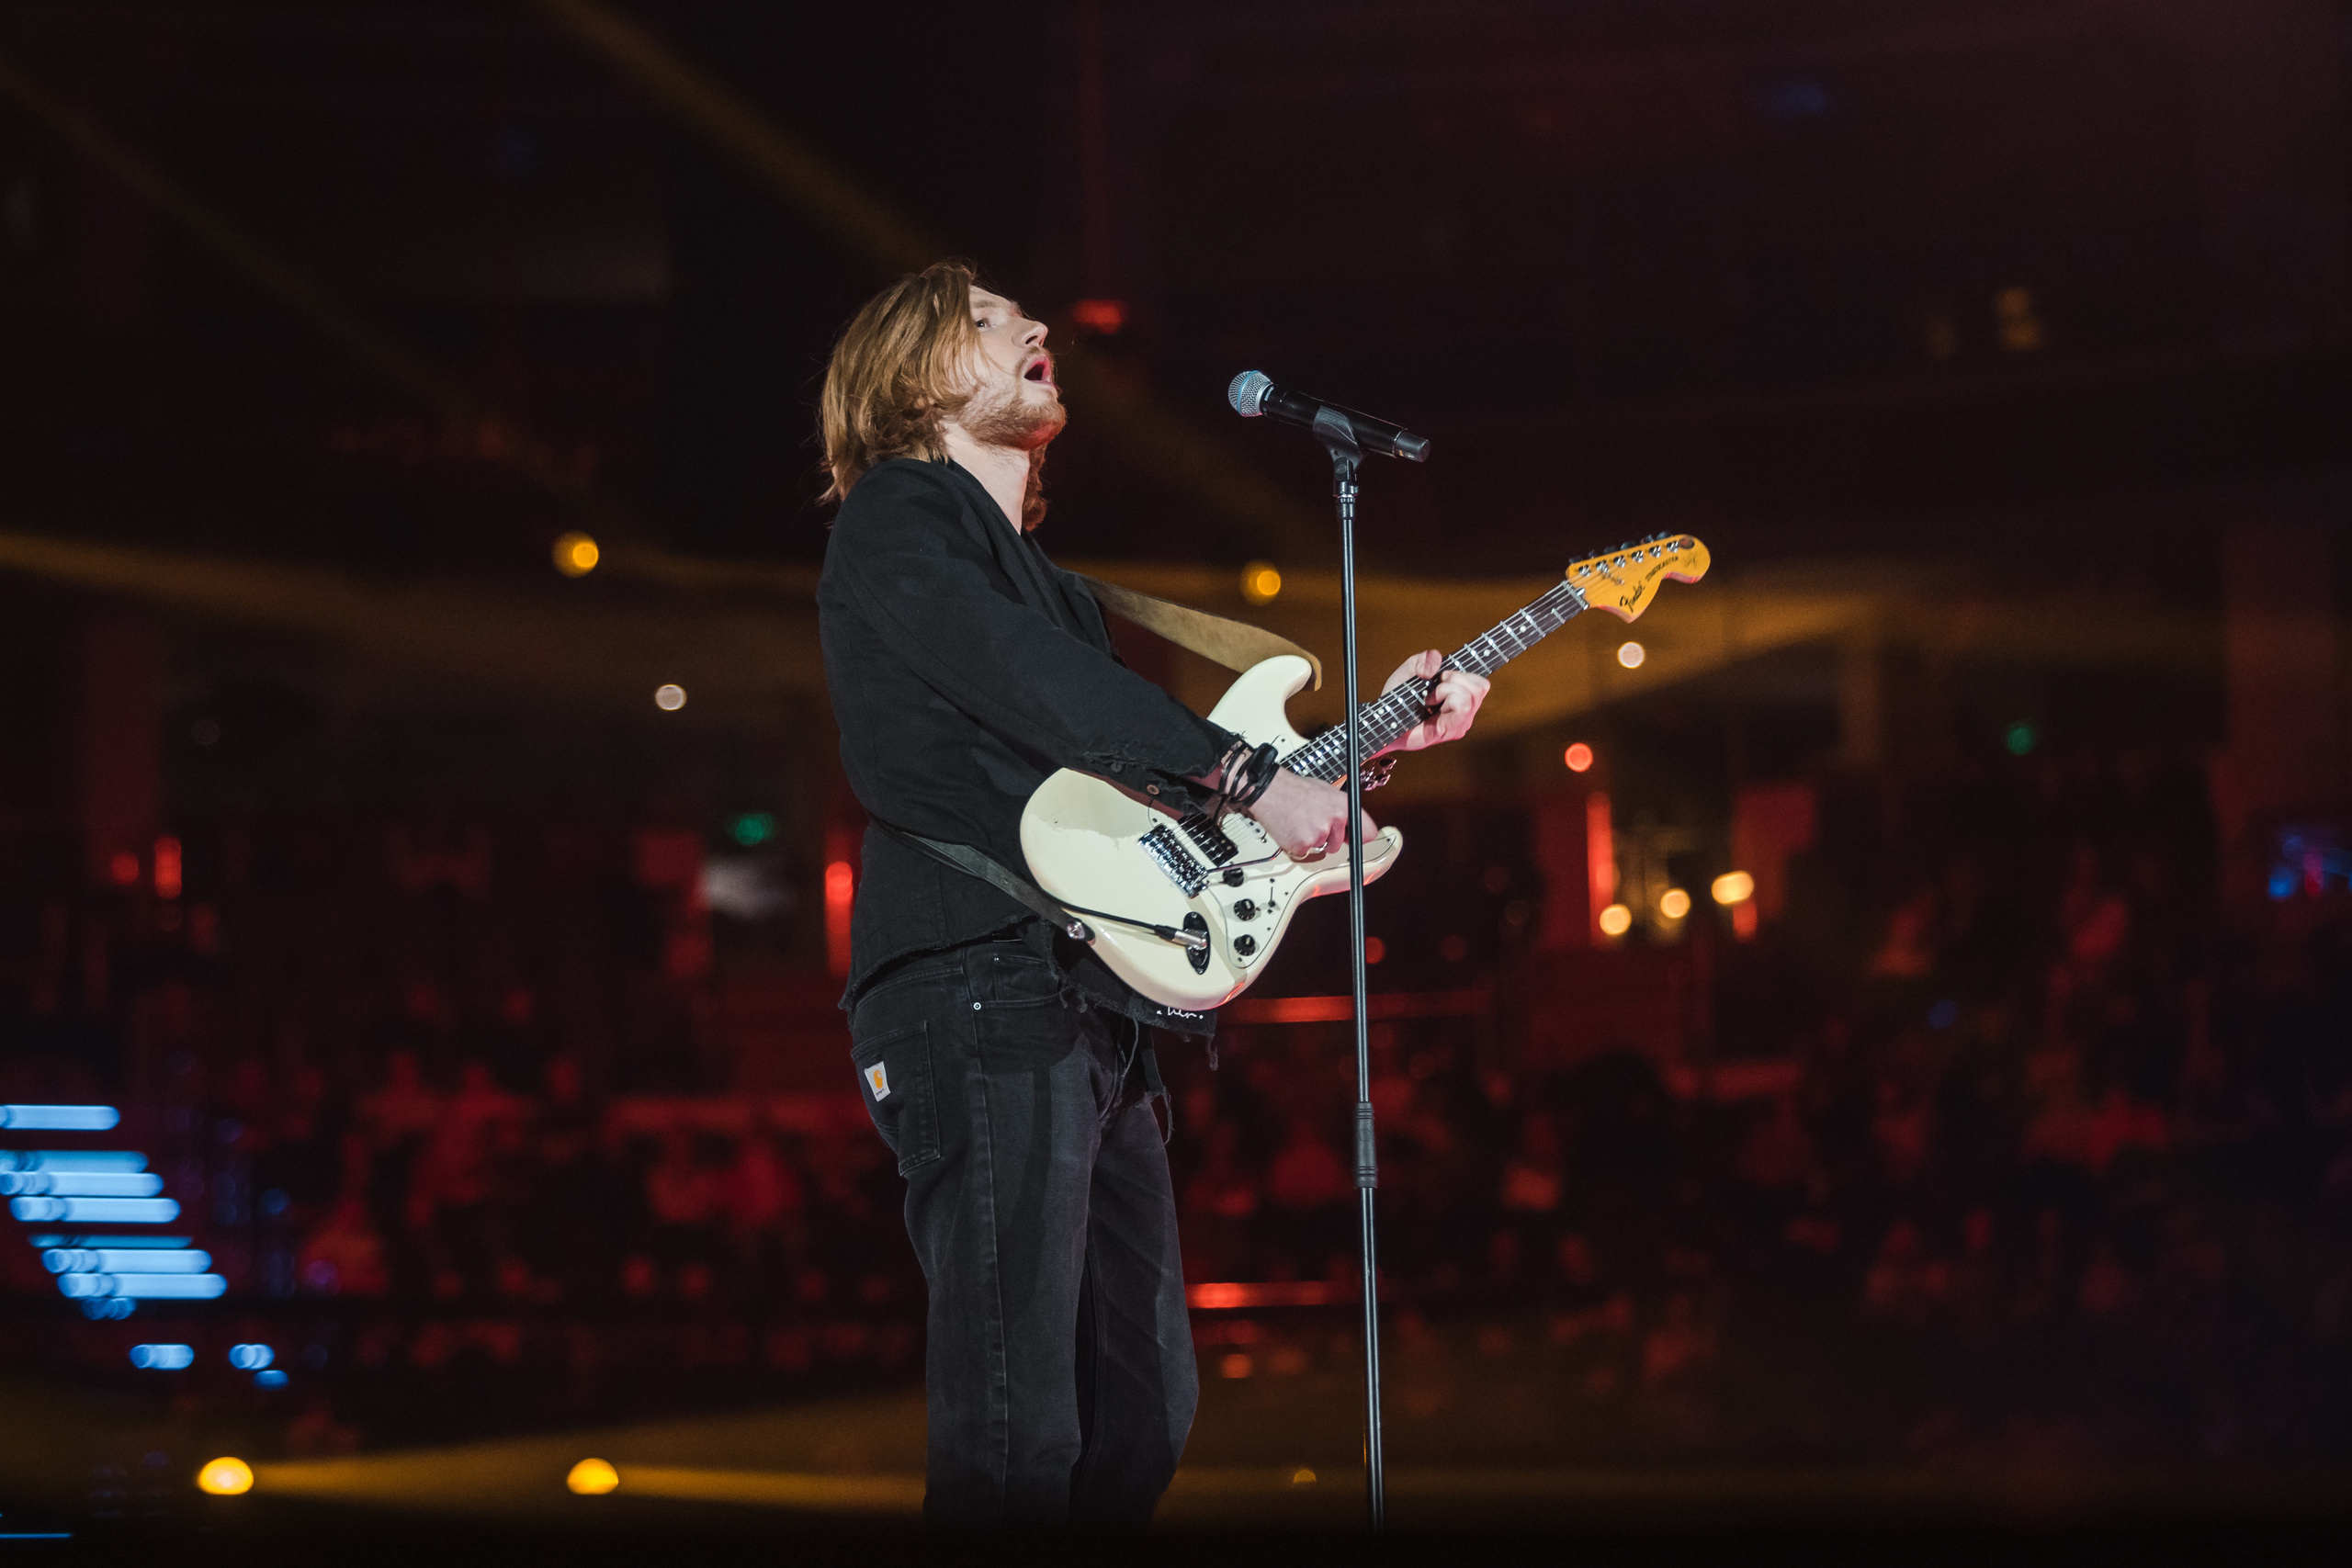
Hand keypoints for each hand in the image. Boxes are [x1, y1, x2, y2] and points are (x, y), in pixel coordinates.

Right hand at [1246, 768, 1375, 859]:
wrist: (1270, 791)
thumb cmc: (1296, 790)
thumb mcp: (1327, 792)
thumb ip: (1342, 809)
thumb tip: (1353, 825)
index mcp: (1343, 806)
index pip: (1367, 832)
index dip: (1360, 838)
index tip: (1352, 839)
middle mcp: (1334, 820)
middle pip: (1338, 845)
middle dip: (1327, 837)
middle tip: (1313, 822)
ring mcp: (1318, 834)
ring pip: (1320, 848)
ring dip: (1311, 840)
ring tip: (1301, 822)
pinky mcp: (1302, 845)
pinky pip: (1304, 852)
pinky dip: (1297, 844)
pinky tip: (1293, 828)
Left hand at [1377, 649, 1489, 753]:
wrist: (1386, 721)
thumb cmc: (1398, 700)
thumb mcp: (1409, 670)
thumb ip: (1423, 659)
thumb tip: (1435, 662)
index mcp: (1461, 697)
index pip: (1482, 683)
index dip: (1465, 673)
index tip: (1444, 675)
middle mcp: (1466, 712)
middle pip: (1481, 686)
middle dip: (1455, 678)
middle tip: (1435, 687)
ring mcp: (1461, 723)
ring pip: (1471, 695)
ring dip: (1447, 689)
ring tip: (1430, 697)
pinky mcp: (1452, 730)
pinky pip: (1462, 706)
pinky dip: (1444, 697)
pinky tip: (1429, 704)